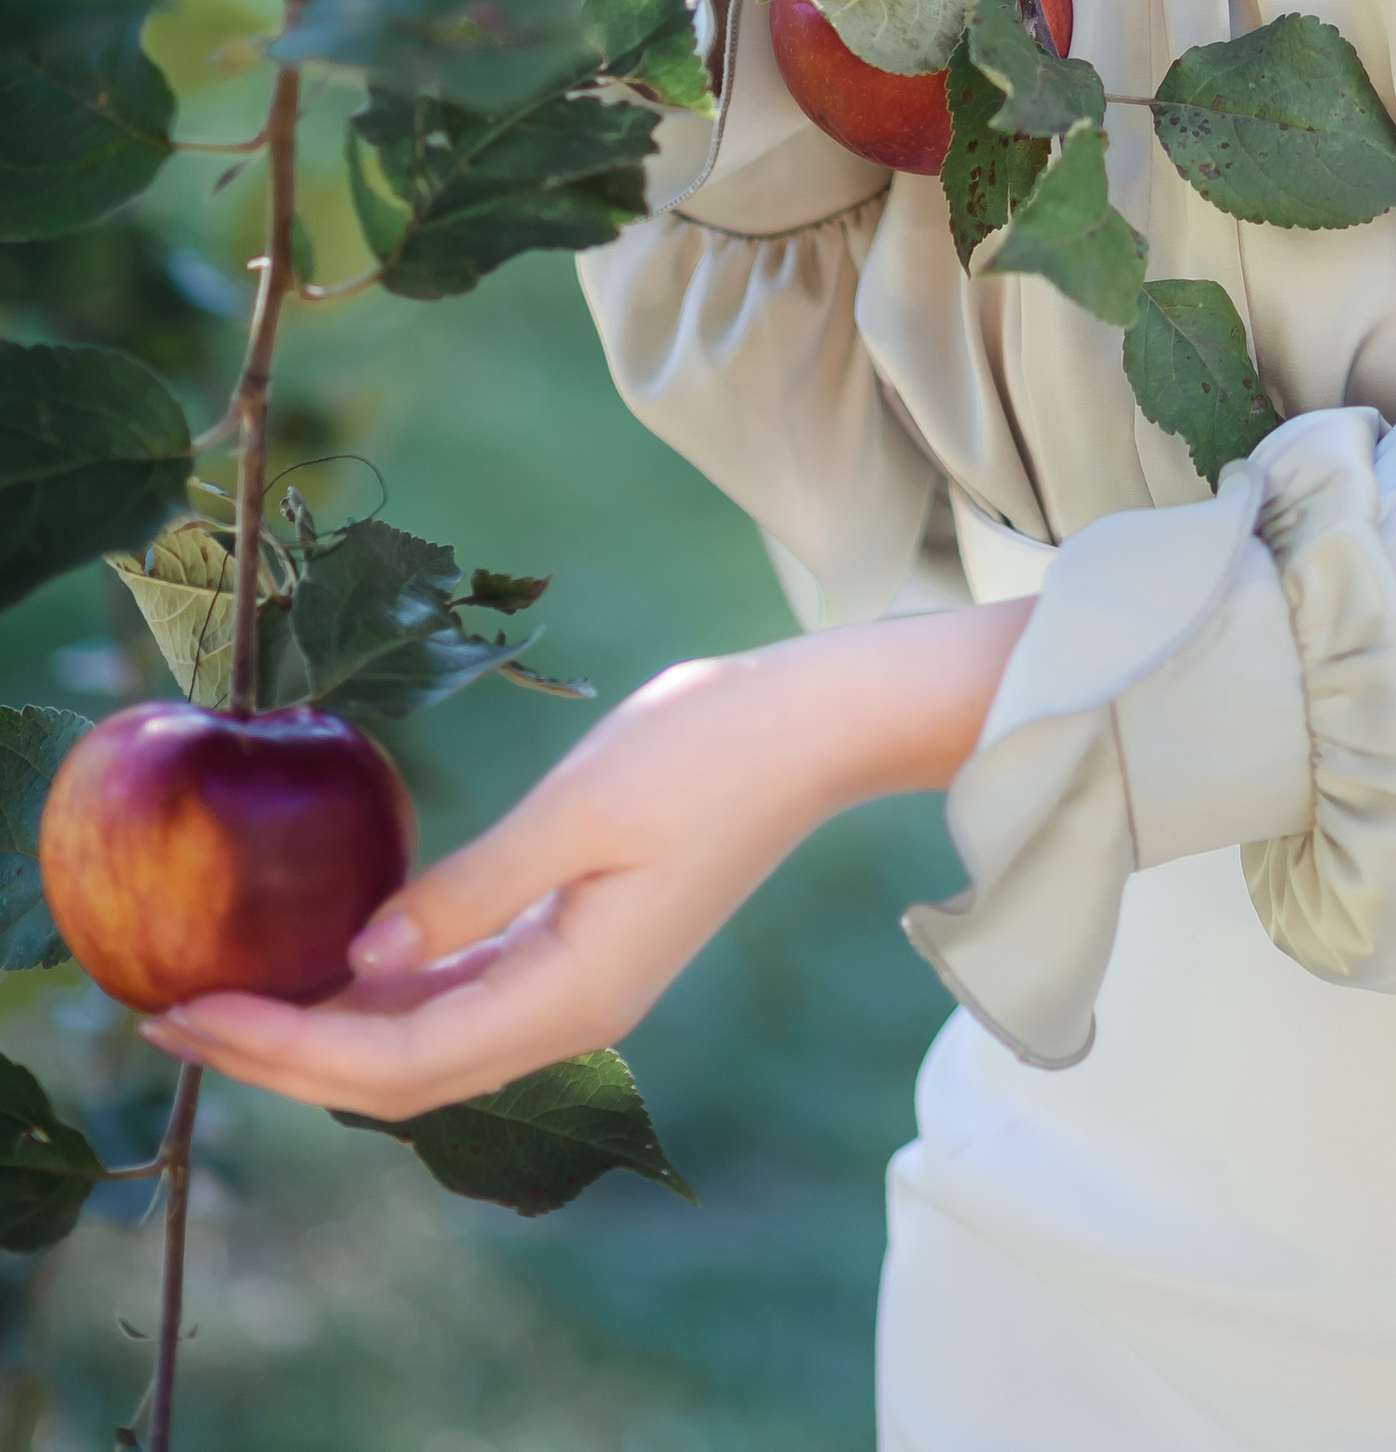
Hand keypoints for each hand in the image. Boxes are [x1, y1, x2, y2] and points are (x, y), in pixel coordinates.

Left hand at [141, 604, 1030, 1120]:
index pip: (393, 1062)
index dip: (282, 1049)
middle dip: (281, 1053)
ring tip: (232, 993)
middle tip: (173, 1016)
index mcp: (572, 992)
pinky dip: (386, 992)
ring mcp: (581, 982)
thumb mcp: (583, 805)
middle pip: (398, 1074)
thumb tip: (362, 960)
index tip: (188, 1013)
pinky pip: (463, 996)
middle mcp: (571, 1011)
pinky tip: (337, 957)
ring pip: (427, 1041)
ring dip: (326, 1030)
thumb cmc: (711, 745)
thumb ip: (471, 889)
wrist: (820, 725)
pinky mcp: (586, 945)